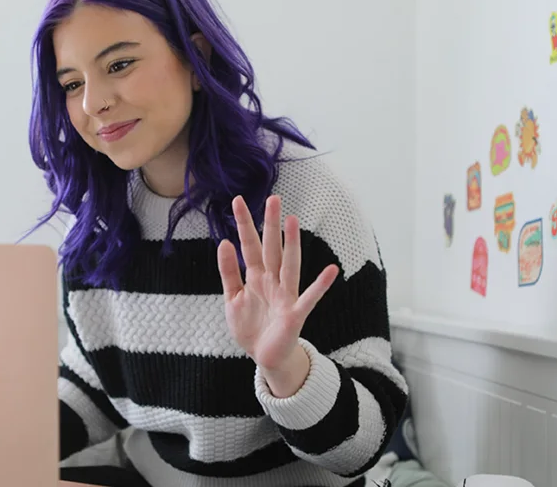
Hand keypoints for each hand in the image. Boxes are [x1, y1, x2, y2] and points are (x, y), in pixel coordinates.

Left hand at [218, 195, 338, 396]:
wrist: (264, 357)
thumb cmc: (251, 326)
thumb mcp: (232, 298)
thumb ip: (228, 272)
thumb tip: (224, 242)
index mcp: (255, 277)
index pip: (248, 245)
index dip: (243, 224)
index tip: (237, 201)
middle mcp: (272, 281)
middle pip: (271, 248)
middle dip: (270, 225)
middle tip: (273, 198)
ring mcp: (286, 295)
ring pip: (289, 264)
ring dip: (292, 244)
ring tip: (293, 221)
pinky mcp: (295, 314)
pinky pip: (310, 298)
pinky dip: (321, 285)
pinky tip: (332, 271)